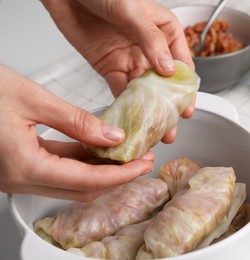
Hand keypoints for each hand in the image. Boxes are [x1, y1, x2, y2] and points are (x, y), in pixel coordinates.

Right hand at [0, 64, 153, 200]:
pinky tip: (98, 147)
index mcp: (23, 166)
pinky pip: (57, 169)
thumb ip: (76, 122)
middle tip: (142, 159)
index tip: (144, 163)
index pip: (87, 181)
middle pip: (82, 189)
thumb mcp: (32, 99)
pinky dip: (81, 161)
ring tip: (126, 153)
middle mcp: (19, 179)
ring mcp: (18, 175)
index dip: (121, 174)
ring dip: (101, 170)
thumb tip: (111, 136)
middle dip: (117, 176)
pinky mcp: (19, 166)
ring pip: (71, 181)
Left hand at [41, 0, 194, 142]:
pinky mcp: (111, 68)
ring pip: (144, 91)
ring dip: (148, 111)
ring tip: (152, 131)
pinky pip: (120, 91)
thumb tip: (167, 68)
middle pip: (164, 83)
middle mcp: (151, 49)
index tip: (186, 109)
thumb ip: (151, 39)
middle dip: (167, 107)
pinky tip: (130, 120)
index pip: (181, 65)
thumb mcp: (131, 10)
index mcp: (165, 32)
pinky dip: (125, 107)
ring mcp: (131, 60)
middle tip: (170, 129)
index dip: (184, 89)